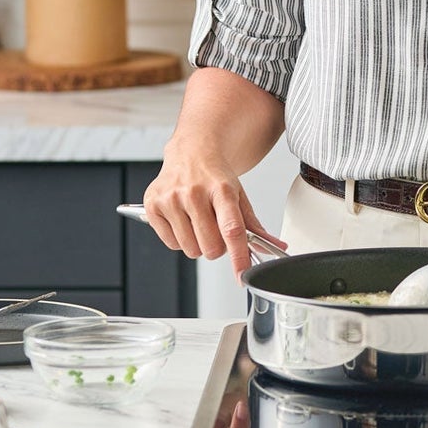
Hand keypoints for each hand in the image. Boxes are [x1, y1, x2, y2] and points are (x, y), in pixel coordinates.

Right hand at [142, 153, 284, 275]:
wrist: (191, 153)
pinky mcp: (152, 206)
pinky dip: (180, 240)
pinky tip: (183, 220)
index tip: (242, 274)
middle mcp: (194, 193)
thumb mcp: (238, 195)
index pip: (232, 229)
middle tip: (216, 229)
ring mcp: (171, 199)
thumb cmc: (215, 177)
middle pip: (210, 246)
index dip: (238, 256)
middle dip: (217, 247)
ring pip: (190, 250)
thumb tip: (275, 247)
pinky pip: (171, 244)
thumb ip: (254, 225)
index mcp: (221, 189)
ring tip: (199, 222)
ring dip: (198, 244)